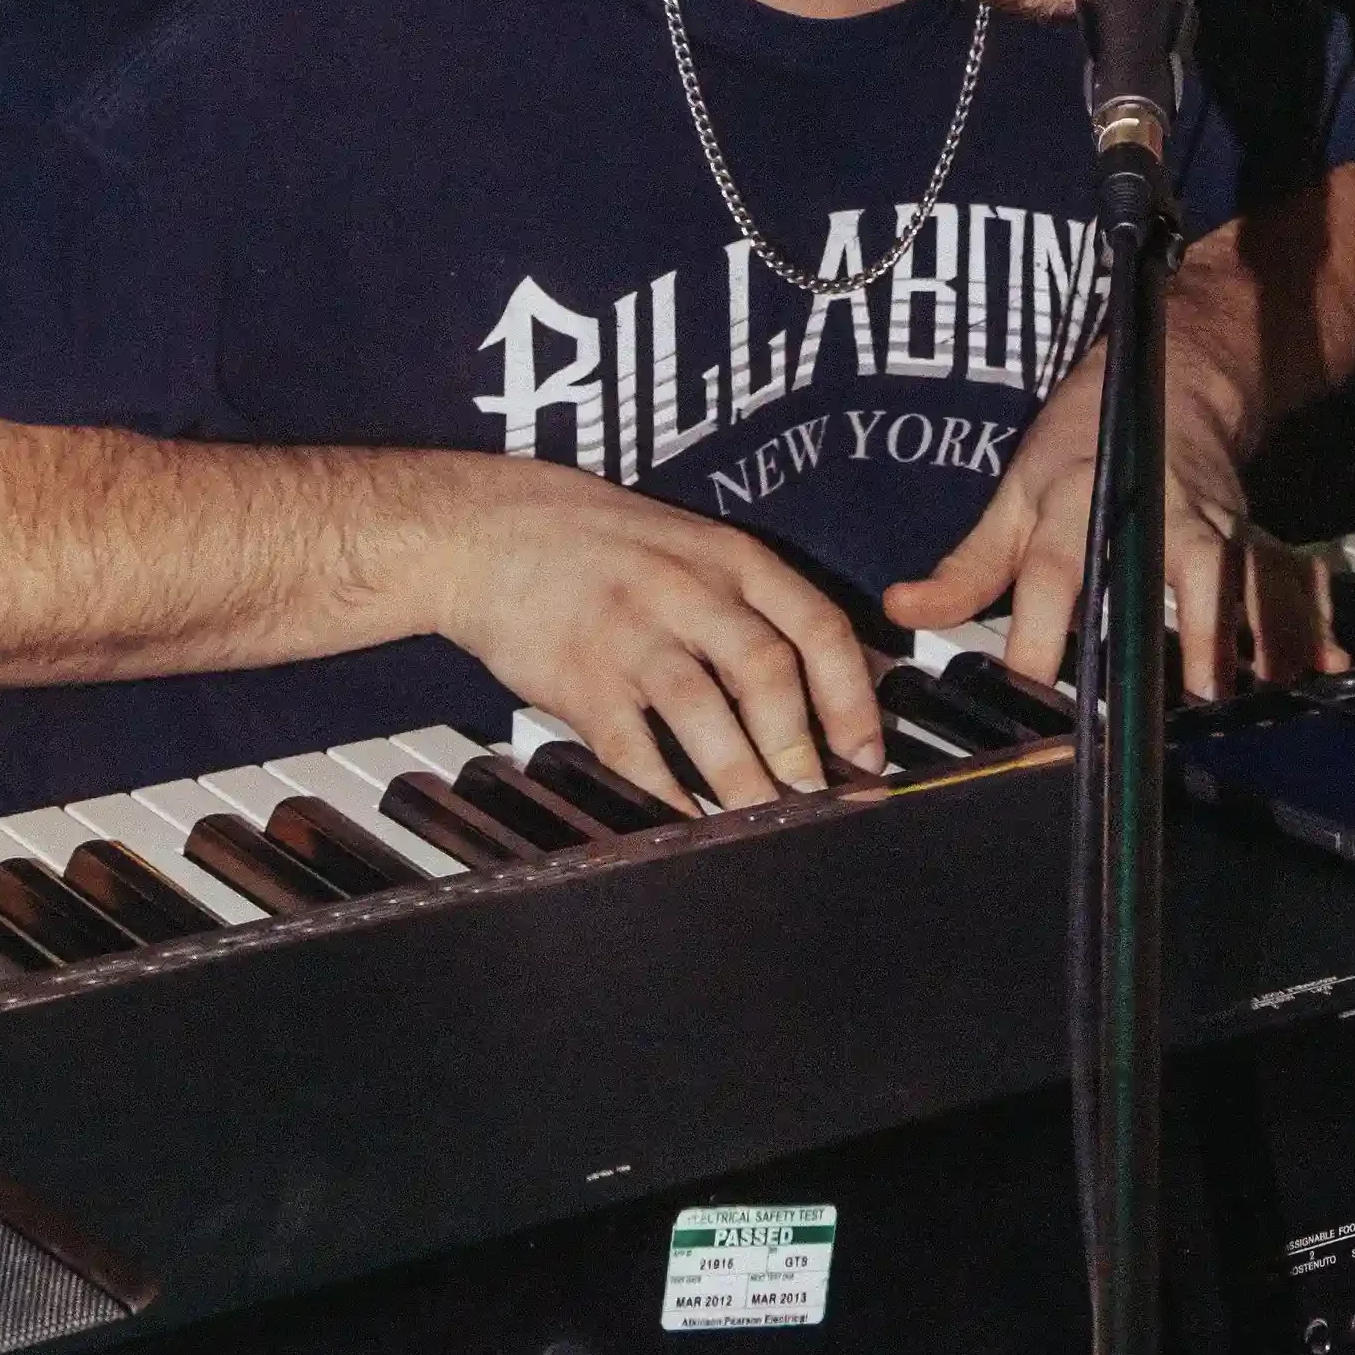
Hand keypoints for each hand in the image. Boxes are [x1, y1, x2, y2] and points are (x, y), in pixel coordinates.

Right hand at [441, 459, 884, 812]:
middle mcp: (688, 590)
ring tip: (763, 823)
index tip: (867, 754)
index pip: (817, 626)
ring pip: (704, 710)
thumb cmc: (600, 543)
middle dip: (801, 745)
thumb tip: (844, 675)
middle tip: (816, 798)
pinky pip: (631, 747)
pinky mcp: (580, 676)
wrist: (488, 529)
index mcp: (731, 558)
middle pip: (767, 671)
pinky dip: (662, 793)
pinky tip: (682, 825)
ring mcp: (632, 632)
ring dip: (742, 777)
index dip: (852, 697)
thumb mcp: (693, 547)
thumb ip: (759, 604)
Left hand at [881, 313, 1346, 700]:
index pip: (1058, 576)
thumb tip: (904, 609)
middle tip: (1191, 701)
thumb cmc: (1084, 442)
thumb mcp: (1017, 494)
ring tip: (1260, 694)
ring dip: (1258, 635)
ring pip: (1248, 576)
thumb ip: (968, 567)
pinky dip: (1311, 619)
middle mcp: (1157, 513)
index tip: (1034, 691)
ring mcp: (1216, 521)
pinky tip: (1326, 661)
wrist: (1171, 375)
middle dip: (1193, 630)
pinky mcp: (1255, 532)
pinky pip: (1291, 576)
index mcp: (1082, 507)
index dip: (1043, 636)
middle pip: (1178, 570)